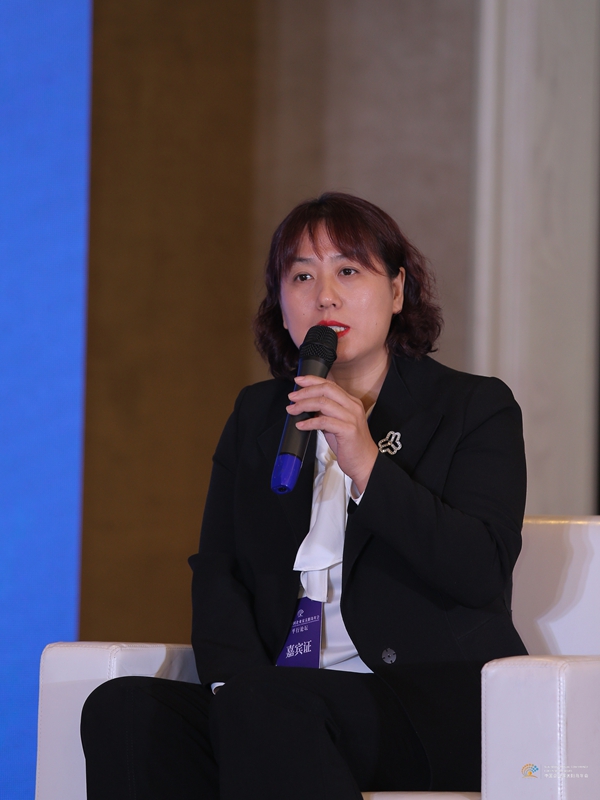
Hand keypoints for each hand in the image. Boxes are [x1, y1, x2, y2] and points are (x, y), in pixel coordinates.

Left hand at [287, 375, 377, 493]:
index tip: (298, 380)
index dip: (312, 380)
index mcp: (351, 402)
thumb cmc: (349, 444)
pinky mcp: (348, 430)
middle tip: (292, 397)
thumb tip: (307, 405)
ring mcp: (351, 417)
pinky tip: (301, 425)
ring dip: (304, 405)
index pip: (330, 384)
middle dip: (305, 391)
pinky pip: (324, 422)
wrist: (365, 462)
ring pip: (323, 403)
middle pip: (326, 389)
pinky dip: (309, 423)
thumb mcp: (336, 423)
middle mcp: (353, 406)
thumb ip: (325, 413)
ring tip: (292, 410)